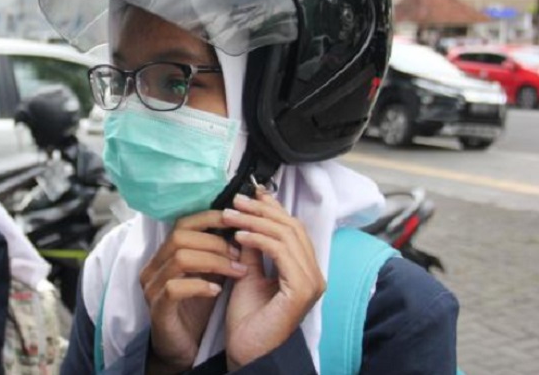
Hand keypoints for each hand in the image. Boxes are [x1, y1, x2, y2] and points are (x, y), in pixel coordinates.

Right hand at [139, 210, 246, 373]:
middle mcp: (153, 267)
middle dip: (215, 242)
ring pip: (180, 259)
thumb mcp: (210, 274)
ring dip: (214, 261)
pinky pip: (175, 288)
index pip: (183, 223)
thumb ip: (218, 253)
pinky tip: (218, 291)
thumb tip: (243, 227)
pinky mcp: (157, 309)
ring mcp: (152, 288)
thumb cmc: (197, 307)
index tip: (238, 221)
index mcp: (164, 254)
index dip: (210, 218)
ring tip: (237, 270)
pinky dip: (200, 285)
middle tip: (240, 253)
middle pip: (180, 236)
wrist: (182, 347)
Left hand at [223, 189, 325, 368]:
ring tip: (231, 215)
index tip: (250, 193)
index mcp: (305, 270)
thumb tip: (246, 218)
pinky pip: (280, 252)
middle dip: (262, 210)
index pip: (293, 229)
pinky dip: (258, 239)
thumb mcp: (248, 272)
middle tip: (237, 200)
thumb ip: (252, 248)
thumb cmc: (248, 319)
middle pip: (292, 227)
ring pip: (286, 235)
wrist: (247, 351)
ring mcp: (312, 282)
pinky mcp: (302, 289)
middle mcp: (315, 274)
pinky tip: (238, 236)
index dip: (273, 208)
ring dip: (255, 221)